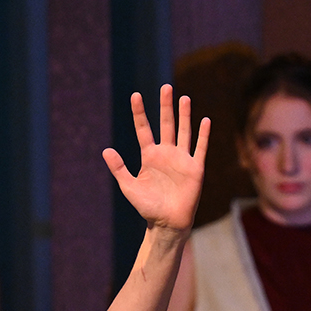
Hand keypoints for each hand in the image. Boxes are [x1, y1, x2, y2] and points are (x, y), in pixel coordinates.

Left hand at [103, 85, 209, 234]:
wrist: (166, 223)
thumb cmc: (147, 207)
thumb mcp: (129, 186)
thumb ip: (119, 168)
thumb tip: (106, 150)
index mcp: (149, 156)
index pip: (144, 129)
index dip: (139, 113)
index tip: (135, 95)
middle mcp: (166, 153)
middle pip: (166, 124)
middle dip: (165, 106)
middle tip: (165, 87)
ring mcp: (181, 159)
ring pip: (183, 131)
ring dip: (184, 115)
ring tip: (183, 98)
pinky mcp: (195, 168)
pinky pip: (199, 148)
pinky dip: (203, 135)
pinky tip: (205, 120)